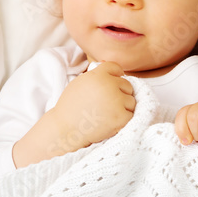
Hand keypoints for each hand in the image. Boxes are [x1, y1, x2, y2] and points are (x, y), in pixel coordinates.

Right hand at [12, 62, 135, 168]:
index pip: (116, 68)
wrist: (66, 128)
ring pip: (131, 100)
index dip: (115, 76)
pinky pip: (131, 115)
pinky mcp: (121, 117)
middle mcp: (109, 85)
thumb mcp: (81, 82)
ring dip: (123, 107)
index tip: (112, 85)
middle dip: (120, 93)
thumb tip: (116, 71)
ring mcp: (116, 101)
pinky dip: (123, 119)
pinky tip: (110, 121)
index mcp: (98, 75)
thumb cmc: (71, 106)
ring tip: (107, 113)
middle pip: (127, 85)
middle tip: (107, 103)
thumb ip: (97, 75)